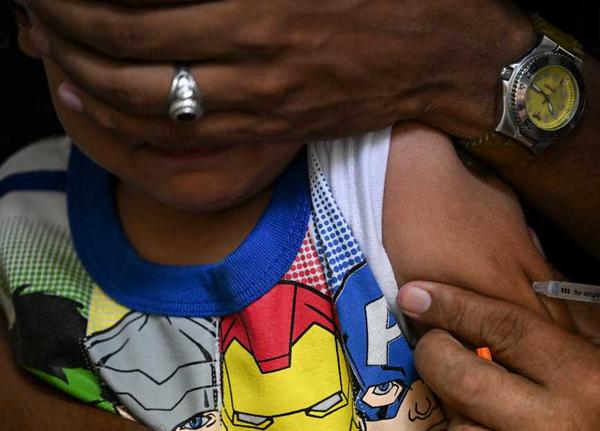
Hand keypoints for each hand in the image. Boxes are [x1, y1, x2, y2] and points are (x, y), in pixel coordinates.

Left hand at [23, 0, 533, 144]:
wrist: (448, 55)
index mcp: (259, 7)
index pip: (130, 15)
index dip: (71, 5)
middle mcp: (253, 63)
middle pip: (126, 65)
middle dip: (64, 41)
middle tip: (38, 17)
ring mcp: (264, 106)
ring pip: (151, 111)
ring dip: (90, 86)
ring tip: (56, 59)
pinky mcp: (275, 127)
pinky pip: (188, 137)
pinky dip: (134, 123)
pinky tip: (105, 101)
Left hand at [397, 281, 599, 430]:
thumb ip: (571, 319)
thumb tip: (514, 285)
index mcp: (583, 375)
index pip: (502, 329)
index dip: (451, 306)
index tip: (415, 295)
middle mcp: (559, 428)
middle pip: (462, 382)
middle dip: (434, 357)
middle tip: (436, 350)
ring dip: (461, 429)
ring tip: (479, 421)